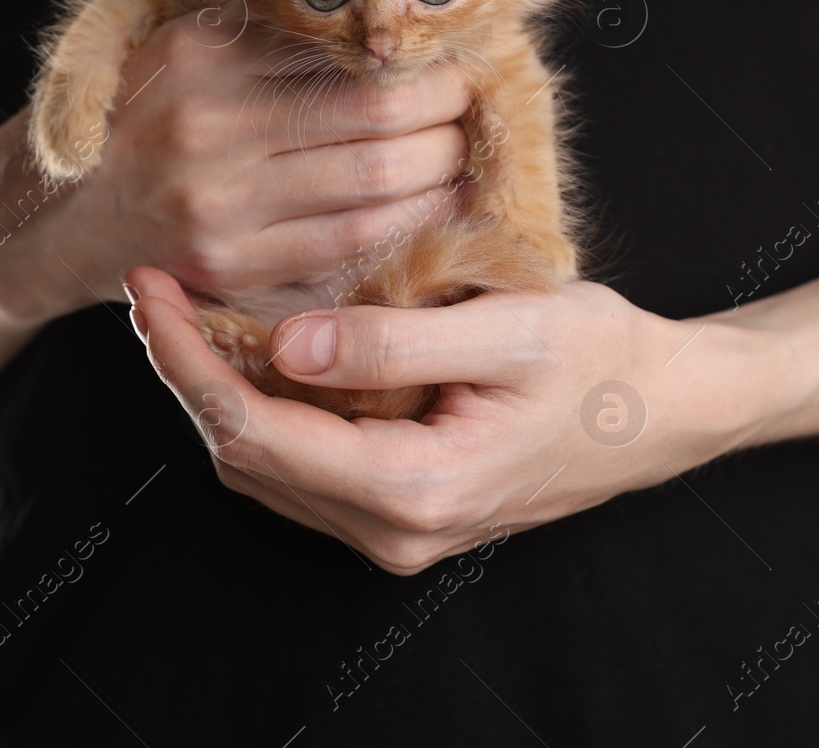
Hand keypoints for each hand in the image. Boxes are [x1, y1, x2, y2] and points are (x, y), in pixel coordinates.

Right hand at [11, 11, 472, 317]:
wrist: (67, 214)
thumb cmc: (153, 115)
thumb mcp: (193, 45)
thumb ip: (278, 33)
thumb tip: (400, 28)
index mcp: (204, 54)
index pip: (350, 52)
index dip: (423, 60)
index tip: (459, 61)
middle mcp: (207, 126)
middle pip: (377, 117)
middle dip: (448, 116)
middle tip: (475, 110)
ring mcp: (218, 206)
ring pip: (377, 188)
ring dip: (442, 174)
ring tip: (463, 157)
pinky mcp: (231, 268)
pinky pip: (351, 248)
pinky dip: (410, 228)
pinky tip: (434, 211)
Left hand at [125, 265, 792, 573]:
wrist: (669, 410)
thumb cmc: (604, 359)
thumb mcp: (510, 329)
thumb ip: (394, 341)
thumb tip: (285, 342)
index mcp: (413, 487)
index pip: (254, 427)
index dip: (185, 358)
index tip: (149, 288)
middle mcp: (394, 529)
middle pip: (245, 455)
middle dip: (187, 373)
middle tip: (156, 290)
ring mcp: (398, 530)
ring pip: (267, 468)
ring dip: (220, 393)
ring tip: (191, 314)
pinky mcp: (405, 512)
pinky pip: (305, 469)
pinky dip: (268, 412)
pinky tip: (260, 352)